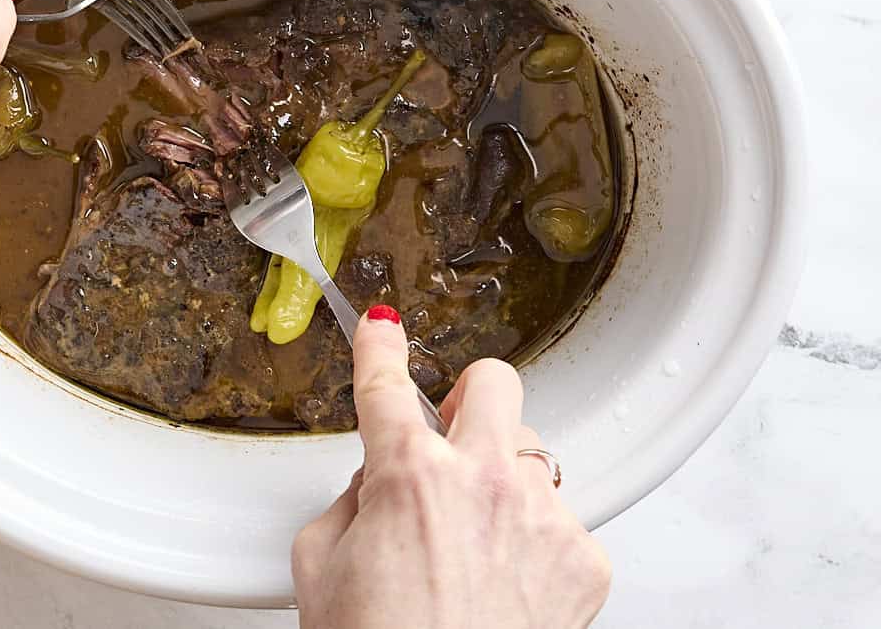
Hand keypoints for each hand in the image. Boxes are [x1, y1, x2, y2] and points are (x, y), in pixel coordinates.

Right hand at [292, 307, 610, 628]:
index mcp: (408, 476)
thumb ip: (349, 502)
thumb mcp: (322, 567)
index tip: (381, 326)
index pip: (387, 383)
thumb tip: (377, 481)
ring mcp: (541, 515)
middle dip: (468, 393)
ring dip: (501, 476)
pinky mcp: (584, 558)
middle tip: (451, 429)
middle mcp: (483, 480)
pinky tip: (507, 580)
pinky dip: (533, 538)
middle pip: (494, 380)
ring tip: (478, 539)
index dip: (379, 345)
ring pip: (531, 452)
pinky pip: (559, 518)